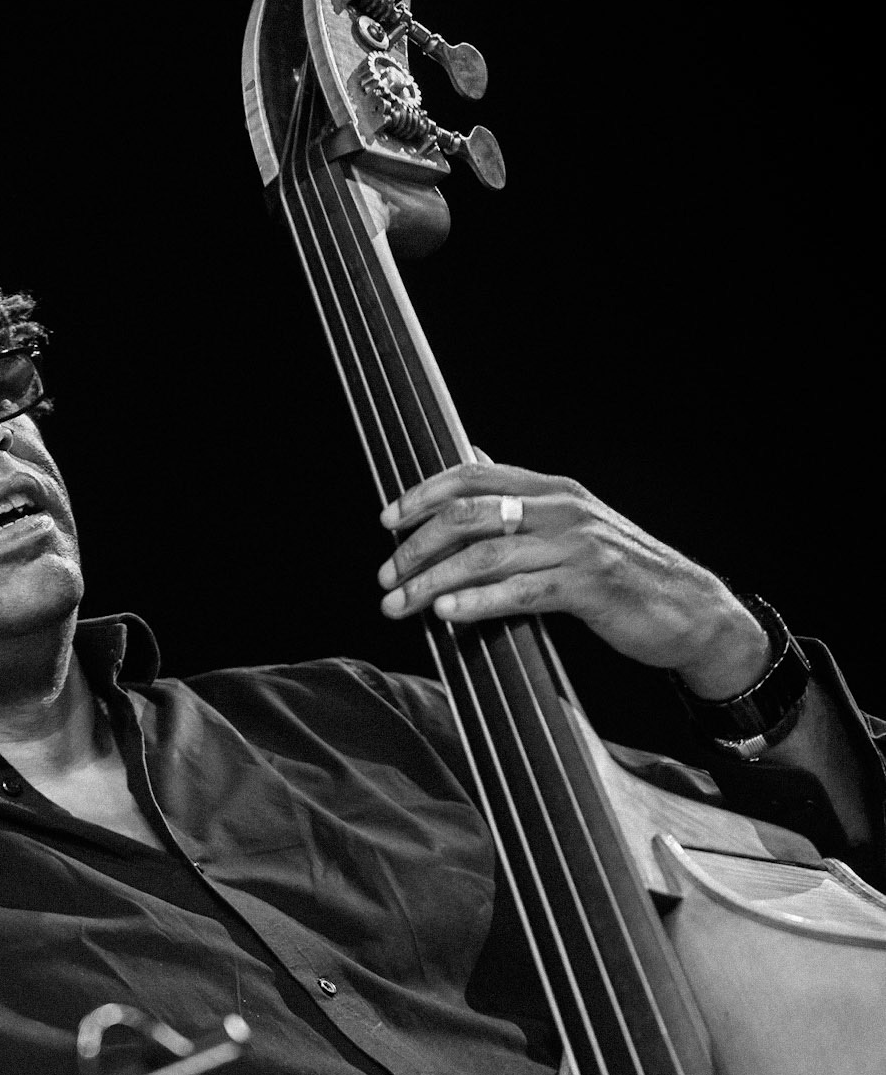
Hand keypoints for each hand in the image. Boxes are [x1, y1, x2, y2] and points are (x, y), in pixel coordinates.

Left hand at [377, 459, 772, 698]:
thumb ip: (521, 499)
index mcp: (552, 489)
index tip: (386, 520)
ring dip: (431, 582)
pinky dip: (477, 602)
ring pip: (485, 555)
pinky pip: (520, 592)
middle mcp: (561, 507)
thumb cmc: (622, 573)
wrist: (689, 610)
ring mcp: (577, 545)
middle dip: (416, 547)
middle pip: (468, 514)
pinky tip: (447, 614)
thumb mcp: (571, 525)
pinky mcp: (590, 585)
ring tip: (399, 605)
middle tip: (385, 577)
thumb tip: (474, 460)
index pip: (473, 474)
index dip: (422, 494)